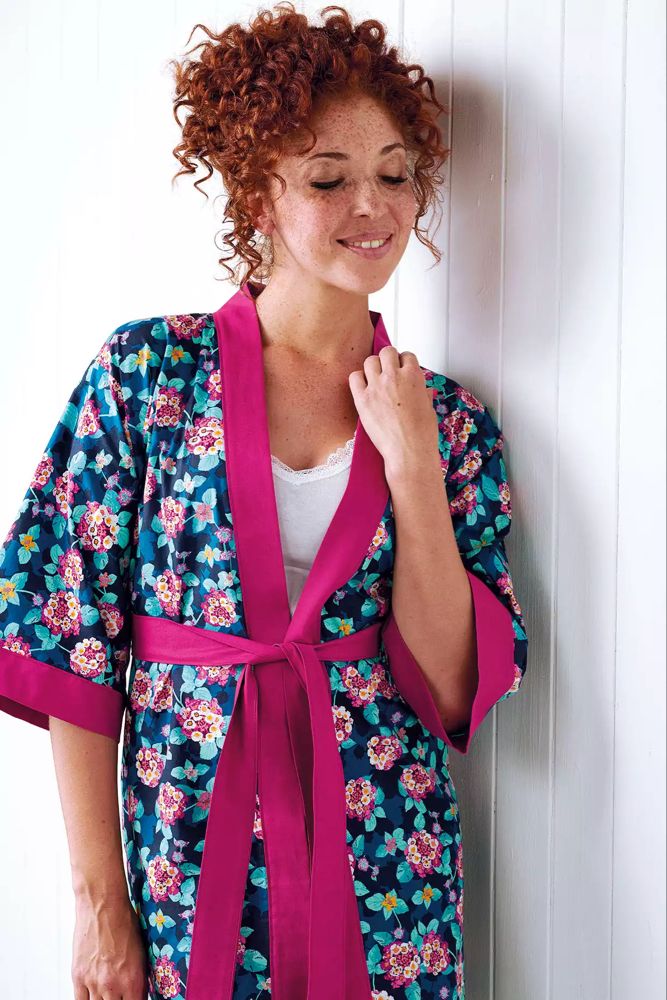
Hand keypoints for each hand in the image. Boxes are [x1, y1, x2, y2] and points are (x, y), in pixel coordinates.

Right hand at [72, 894, 147, 999]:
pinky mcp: (78, 976)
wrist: (103, 905)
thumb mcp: (141, 952)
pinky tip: (92, 996)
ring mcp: (93, 982)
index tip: (133, 999)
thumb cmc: (124, 923)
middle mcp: (113, 985)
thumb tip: (138, 993)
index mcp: (133, 979)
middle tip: (119, 995)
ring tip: (107, 993)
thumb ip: (138, 978)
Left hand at [348, 345, 439, 478]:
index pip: (406, 355)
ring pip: (369, 361)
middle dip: (388, 360)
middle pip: (387, 352)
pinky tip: (363, 388)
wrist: (409, 452)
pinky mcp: (362, 399)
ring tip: (375, 380)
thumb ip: (423, 394)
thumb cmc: (421, 435)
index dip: (404, 362)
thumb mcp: (429, 408)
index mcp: (414, 377)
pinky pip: (354, 377)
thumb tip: (422, 390)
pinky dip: (358, 380)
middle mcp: (394, 377)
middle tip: (387, 371)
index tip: (402, 369)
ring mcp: (376, 387)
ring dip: (373, 368)